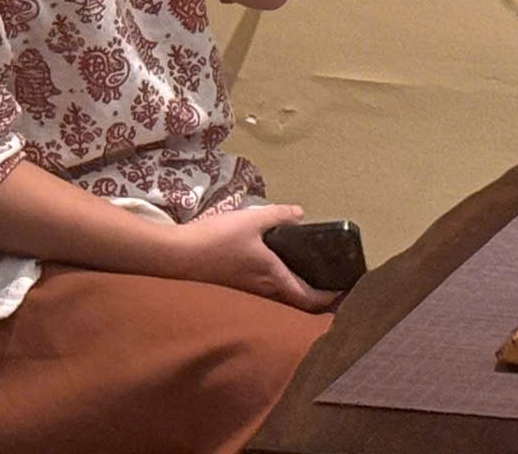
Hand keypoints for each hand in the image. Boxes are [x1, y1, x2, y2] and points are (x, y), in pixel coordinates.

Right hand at [162, 202, 340, 312]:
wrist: (175, 257)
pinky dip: (276, 289)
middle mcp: (262, 293)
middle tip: (330, 286)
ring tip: (306, 279)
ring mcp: (246, 295)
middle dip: (316, 299)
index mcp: (272, 278)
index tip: (343, 293)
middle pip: (295, 304)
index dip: (328, 298)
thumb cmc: (216, 239)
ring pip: (278, 301)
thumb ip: (279, 215)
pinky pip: (263, 296)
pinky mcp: (232, 290)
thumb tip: (301, 213)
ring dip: (295, 295)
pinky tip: (273, 273)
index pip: (308, 298)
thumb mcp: (253, 219)